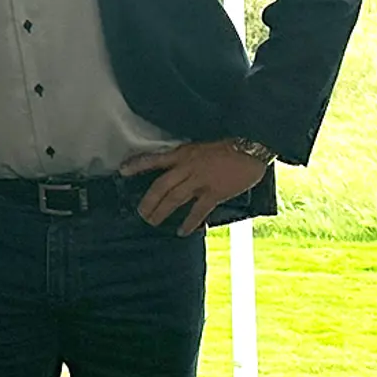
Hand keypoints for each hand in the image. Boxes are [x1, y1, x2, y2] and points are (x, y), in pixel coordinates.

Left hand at [120, 140, 269, 235]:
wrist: (253, 146)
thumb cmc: (231, 144)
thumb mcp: (203, 146)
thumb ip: (190, 158)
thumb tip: (180, 171)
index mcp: (184, 153)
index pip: (155, 159)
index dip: (137, 165)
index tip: (122, 170)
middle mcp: (188, 166)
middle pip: (161, 186)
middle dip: (148, 201)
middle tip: (140, 213)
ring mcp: (201, 180)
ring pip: (174, 199)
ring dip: (162, 212)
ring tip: (153, 222)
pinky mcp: (215, 192)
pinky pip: (198, 210)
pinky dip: (189, 222)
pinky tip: (183, 231)